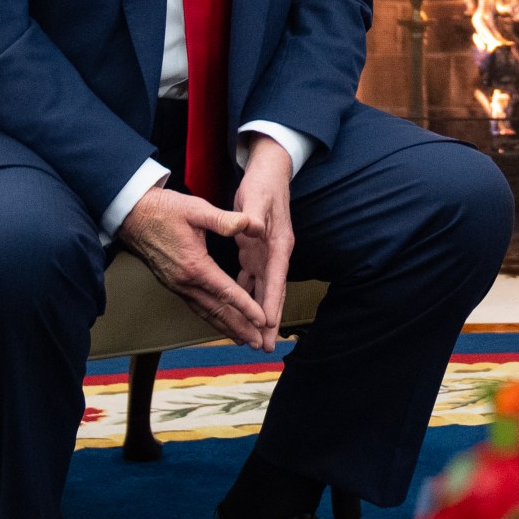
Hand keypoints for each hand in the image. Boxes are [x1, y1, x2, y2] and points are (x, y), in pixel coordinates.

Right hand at [116, 186, 267, 343]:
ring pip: (206, 312)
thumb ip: (224, 220)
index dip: (246, 307)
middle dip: (239, 328)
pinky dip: (211, 317)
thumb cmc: (165, 210)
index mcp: (195, 265)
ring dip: (226, 327)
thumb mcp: (197, 209)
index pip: (226, 292)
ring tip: (243, 340)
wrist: (132, 215)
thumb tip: (250, 224)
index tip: (262, 320)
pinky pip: (196, 306)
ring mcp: (177, 285)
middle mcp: (185, 281)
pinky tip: (220, 322)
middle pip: (217, 311)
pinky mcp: (173, 284)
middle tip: (258, 343)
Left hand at [233, 135, 296, 351]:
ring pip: (263, 290)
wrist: (269, 171)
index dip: (271, 304)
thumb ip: (251, 216)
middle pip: (273, 293)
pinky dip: (248, 295)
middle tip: (263, 347)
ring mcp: (267, 254)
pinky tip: (239, 309)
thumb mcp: (256, 198)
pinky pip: (252, 279)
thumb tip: (251, 228)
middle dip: (268, 321)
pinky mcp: (257, 251)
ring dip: (258, 313)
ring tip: (253, 338)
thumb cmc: (263, 184)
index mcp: (278, 244)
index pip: (275, 280)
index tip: (267, 326)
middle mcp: (276, 253)